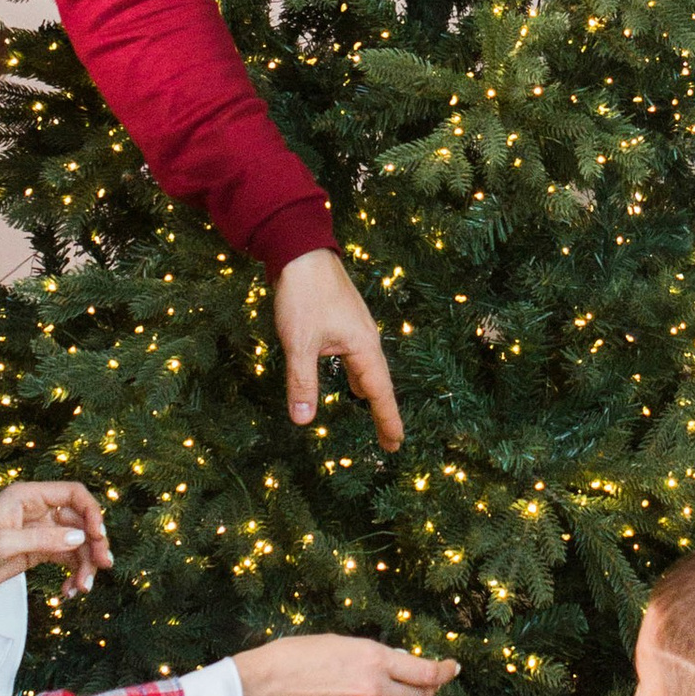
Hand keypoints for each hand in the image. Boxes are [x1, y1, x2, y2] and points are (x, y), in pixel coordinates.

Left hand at [0, 479, 110, 592]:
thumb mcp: (5, 542)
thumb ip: (43, 539)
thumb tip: (80, 538)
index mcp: (30, 496)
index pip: (73, 494)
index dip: (91, 512)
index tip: (97, 535)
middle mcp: (40, 509)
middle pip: (80, 521)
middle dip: (93, 544)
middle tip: (102, 566)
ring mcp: (41, 530)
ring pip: (76, 542)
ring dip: (85, 564)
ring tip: (83, 588)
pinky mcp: (40, 550)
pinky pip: (66, 558)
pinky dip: (73, 573)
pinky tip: (70, 591)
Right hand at [232, 633, 457, 695]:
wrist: (267, 685)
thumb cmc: (298, 657)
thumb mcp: (344, 643)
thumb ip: (376, 656)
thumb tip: (400, 665)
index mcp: (375, 658)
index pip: (425, 671)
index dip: (444, 672)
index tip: (452, 669)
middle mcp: (376, 688)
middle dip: (423, 694)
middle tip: (419, 691)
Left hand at [272, 248, 403, 449]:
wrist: (302, 250)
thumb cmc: (303, 295)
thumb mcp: (299, 342)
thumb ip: (302, 382)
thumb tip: (303, 421)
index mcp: (363, 346)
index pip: (379, 392)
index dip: (387, 420)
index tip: (394, 445)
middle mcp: (366, 339)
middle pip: (379, 382)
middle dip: (383, 412)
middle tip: (389, 440)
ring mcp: (356, 329)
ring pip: (368, 368)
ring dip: (372, 393)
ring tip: (375, 413)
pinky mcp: (344, 321)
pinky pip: (358, 357)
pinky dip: (360, 376)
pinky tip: (352, 380)